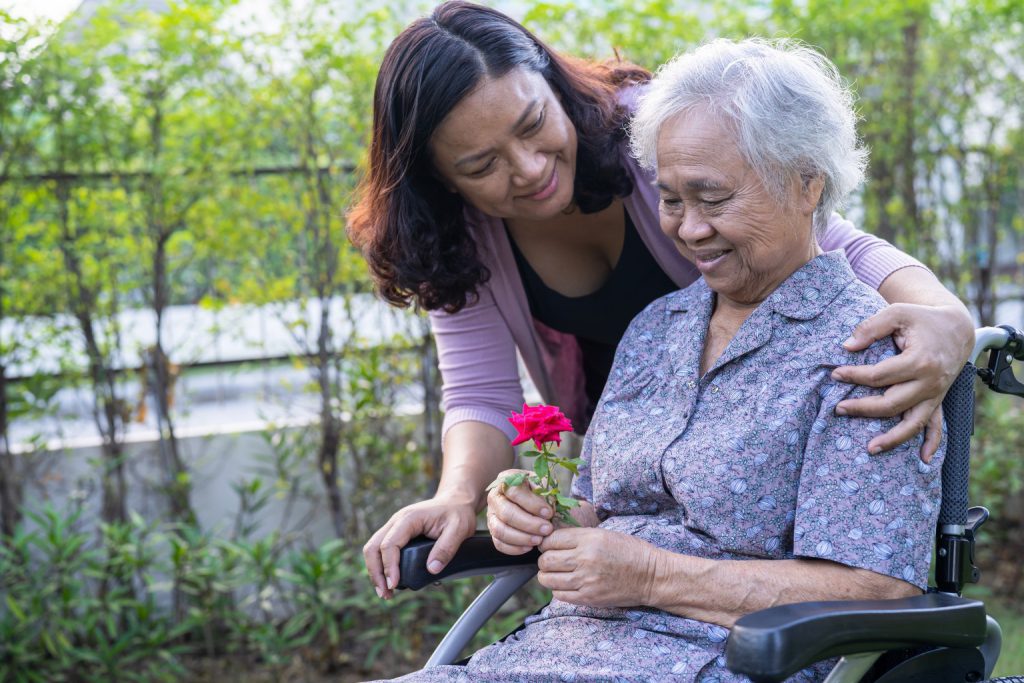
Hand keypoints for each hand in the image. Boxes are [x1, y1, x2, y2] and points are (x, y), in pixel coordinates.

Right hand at [362, 495, 476, 599]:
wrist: (455, 501)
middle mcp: (397, 521)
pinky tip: (388, 580)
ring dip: (375, 571)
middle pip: (373, 547)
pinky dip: (380, 566)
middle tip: (385, 594)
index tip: (394, 585)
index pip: (389, 544)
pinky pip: (381, 549)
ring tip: (385, 592)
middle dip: (376, 572)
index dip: (389, 567)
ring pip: (373, 549)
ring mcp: (394, 527)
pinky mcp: (396, 533)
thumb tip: (432, 569)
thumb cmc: (457, 513)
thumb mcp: (459, 529)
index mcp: (409, 518)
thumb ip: (446, 548)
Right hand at [486, 469, 554, 554]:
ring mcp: (491, 515)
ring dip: (521, 538)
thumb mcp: (543, 484)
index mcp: (506, 480)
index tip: (548, 513)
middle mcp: (495, 497)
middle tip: (547, 529)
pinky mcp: (493, 531)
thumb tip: (548, 507)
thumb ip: (546, 492)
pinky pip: (499, 543)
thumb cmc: (537, 490)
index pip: (515, 492)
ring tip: (539, 540)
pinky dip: (514, 548)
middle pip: (507, 513)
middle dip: (529, 524)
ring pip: (500, 530)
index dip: (532, 504)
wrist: (529, 498)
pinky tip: (529, 547)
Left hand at [537, 528, 659, 607]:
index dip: (546, 542)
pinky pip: (559, 595)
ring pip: (548, 579)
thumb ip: (578, 537)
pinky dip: (558, 589)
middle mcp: (585, 559)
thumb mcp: (604, 534)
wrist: (651, 575)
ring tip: (557, 573)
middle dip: (544, 560)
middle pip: (546, 560)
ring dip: (548, 576)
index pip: (551, 540)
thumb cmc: (629, 551)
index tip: (549, 545)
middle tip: (551, 560)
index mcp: (589, 539)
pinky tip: (567, 584)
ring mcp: (586, 580)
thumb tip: (551, 540)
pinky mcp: (589, 598)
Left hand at [832, 303, 972, 460]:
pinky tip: (923, 459)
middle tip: (838, 408)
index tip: (836, 374)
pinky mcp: (938, 400)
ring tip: (870, 449)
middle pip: (892, 403)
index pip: (879, 376)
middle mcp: (930, 382)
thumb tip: (847, 347)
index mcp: (919, 361)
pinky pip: (937, 426)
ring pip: (914, 423)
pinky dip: (932, 443)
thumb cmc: (922, 319)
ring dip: (893, 439)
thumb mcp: (897, 313)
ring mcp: (936, 394)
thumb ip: (871, 327)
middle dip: (862, 408)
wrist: (955, 327)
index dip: (854, 376)